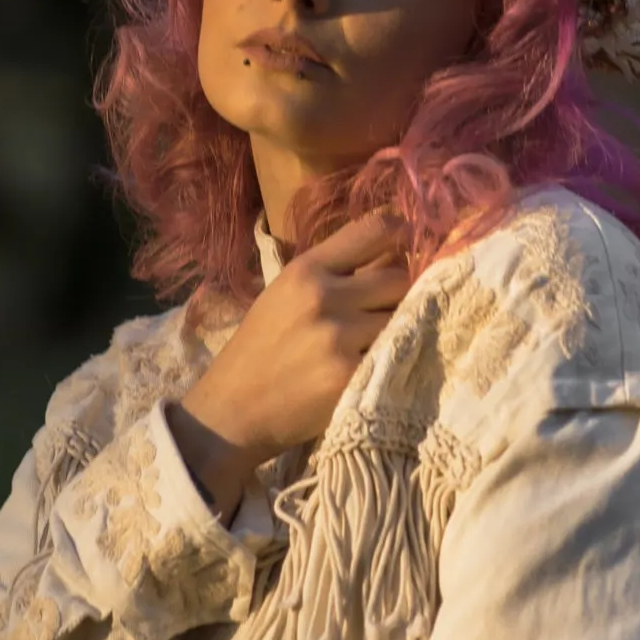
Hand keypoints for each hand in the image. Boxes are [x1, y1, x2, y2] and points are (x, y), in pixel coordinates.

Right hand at [170, 210, 409, 516]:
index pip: (375, 230)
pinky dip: (389, 362)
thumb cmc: (262, 346)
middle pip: (399, 278)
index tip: (406, 242)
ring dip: (396, 331)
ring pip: (403, 319)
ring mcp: (339, 338)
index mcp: (306, 270)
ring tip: (371, 344)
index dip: (399, 232)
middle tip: (381, 313)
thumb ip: (334, 270)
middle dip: (397, 295)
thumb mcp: (287, 292)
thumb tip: (394, 251)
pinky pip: (394, 356)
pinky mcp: (350, 377)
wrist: (234, 408)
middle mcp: (324, 297)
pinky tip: (370, 369)